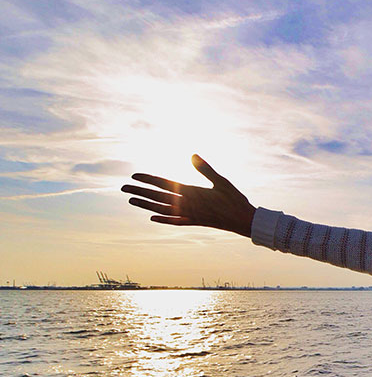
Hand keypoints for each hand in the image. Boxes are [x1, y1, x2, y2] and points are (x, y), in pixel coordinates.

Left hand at [122, 154, 255, 237]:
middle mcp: (187, 205)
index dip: (148, 180)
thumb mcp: (222, 181)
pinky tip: (153, 218)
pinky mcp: (194, 222)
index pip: (164, 184)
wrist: (243, 221)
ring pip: (162, 210)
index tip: (134, 176)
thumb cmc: (235, 200)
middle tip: (123, 189)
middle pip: (158, 197)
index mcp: (192, 193)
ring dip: (146, 205)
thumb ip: (205, 169)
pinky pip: (174, 221)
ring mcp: (190, 215)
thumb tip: (192, 154)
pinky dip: (163, 219)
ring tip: (132, 201)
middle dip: (139, 192)